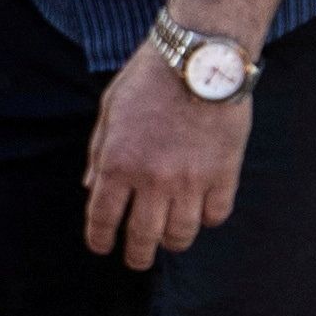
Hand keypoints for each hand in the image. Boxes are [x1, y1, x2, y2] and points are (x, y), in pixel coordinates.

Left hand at [82, 49, 256, 270]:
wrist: (201, 56)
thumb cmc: (150, 78)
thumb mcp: (110, 109)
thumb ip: (98, 152)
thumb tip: (91, 190)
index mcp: (117, 163)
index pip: (102, 219)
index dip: (100, 240)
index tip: (102, 247)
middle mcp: (152, 179)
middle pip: (142, 239)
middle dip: (136, 256)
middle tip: (137, 259)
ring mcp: (190, 180)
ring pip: (181, 235)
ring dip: (172, 241)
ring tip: (169, 237)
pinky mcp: (224, 174)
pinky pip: (215, 215)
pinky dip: (207, 218)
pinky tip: (201, 209)